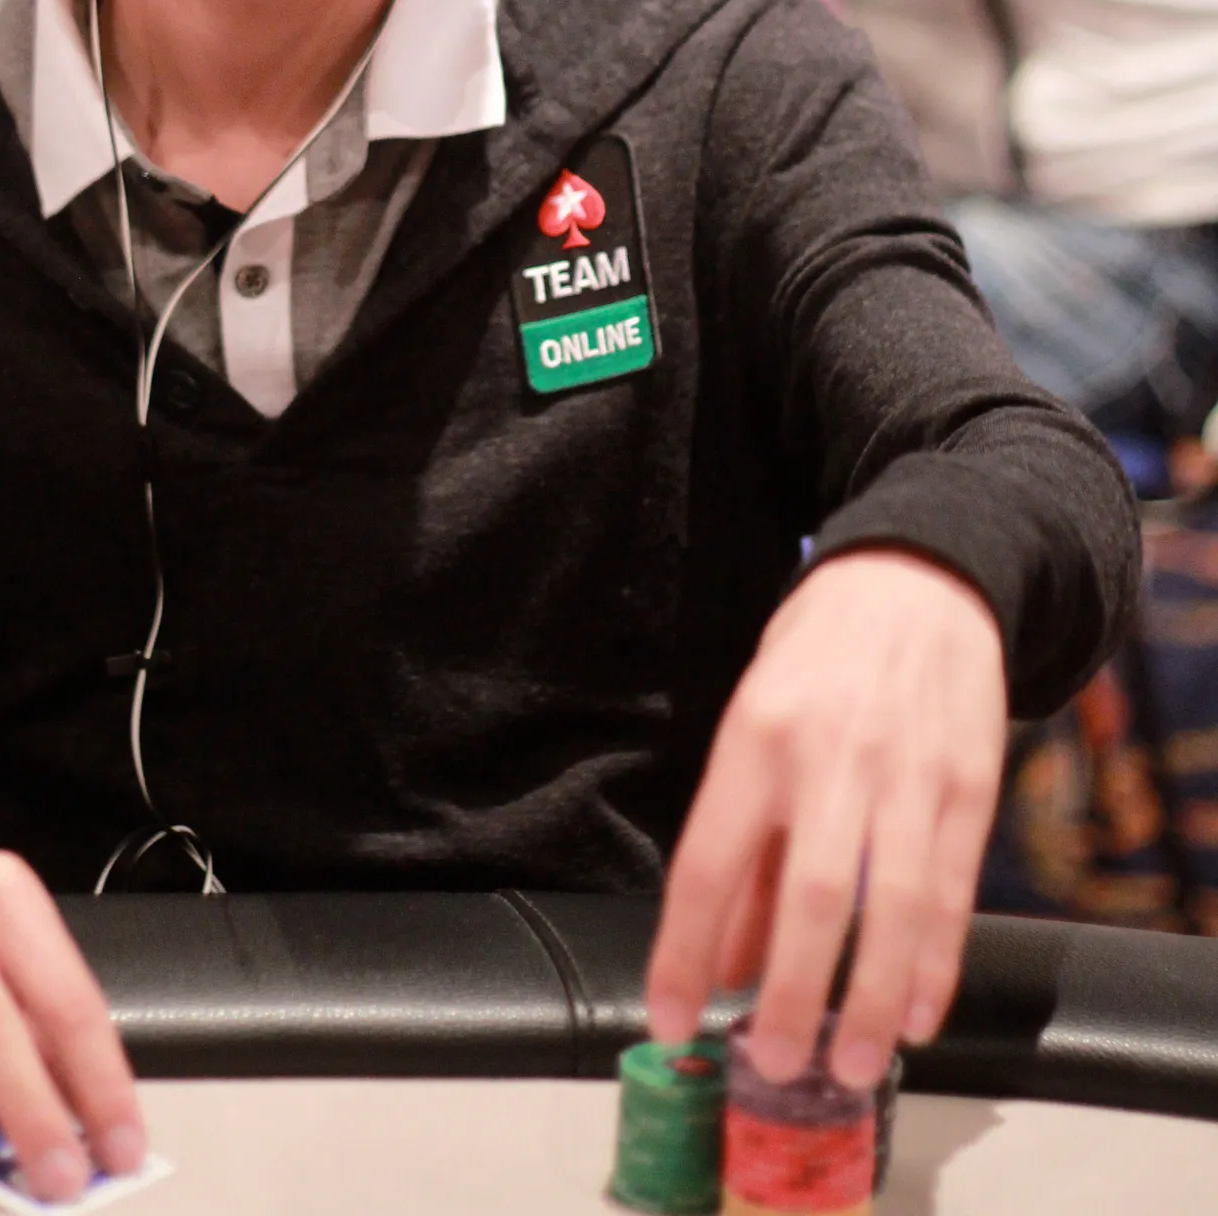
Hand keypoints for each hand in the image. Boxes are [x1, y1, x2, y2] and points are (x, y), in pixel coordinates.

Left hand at [646, 549, 1004, 1089]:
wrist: (919, 577)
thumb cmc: (820, 654)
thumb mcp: (756, 723)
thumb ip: (745, 846)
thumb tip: (724, 960)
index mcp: (756, 737)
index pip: (708, 864)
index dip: (684, 952)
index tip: (671, 1019)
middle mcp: (831, 756)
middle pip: (810, 896)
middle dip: (792, 993)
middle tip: (777, 1065)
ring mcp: (908, 772)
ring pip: (893, 905)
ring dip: (872, 998)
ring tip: (853, 1065)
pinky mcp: (969, 784)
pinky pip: (953, 889)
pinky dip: (937, 961)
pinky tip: (919, 1012)